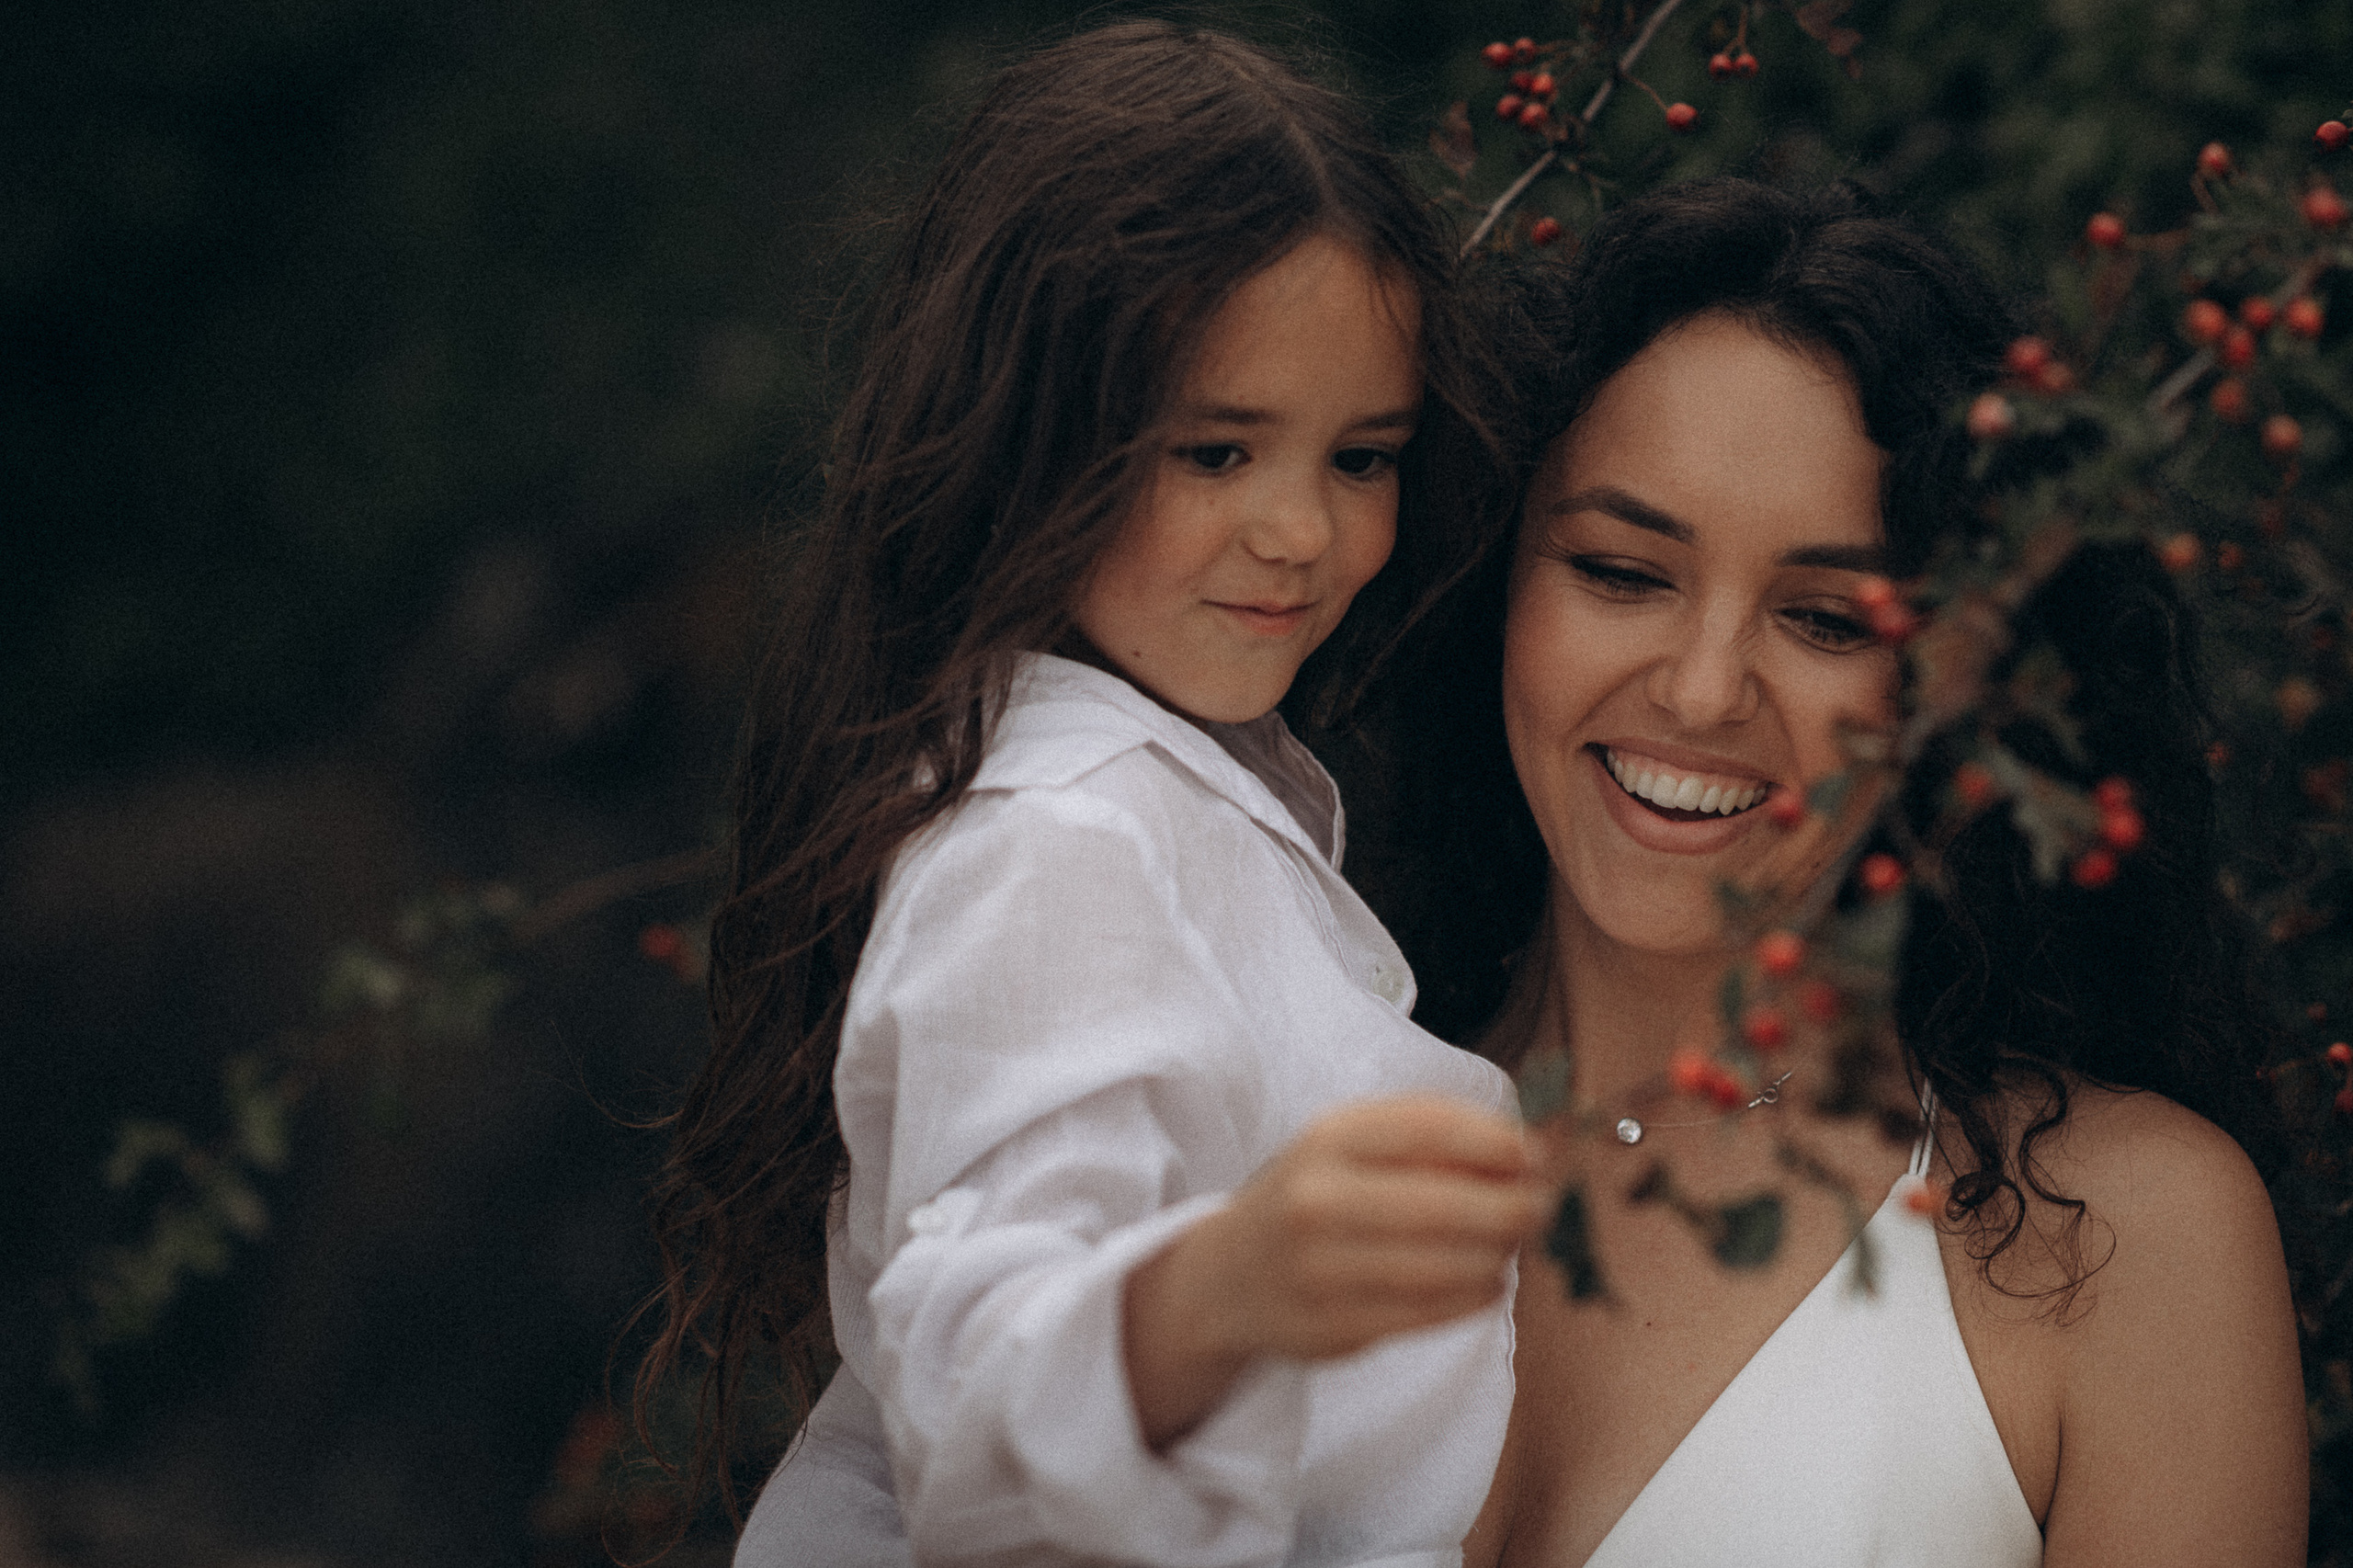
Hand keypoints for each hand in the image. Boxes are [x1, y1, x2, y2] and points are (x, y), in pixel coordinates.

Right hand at [1122, 1095, 1548, 1447]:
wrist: (1225, 1278)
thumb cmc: (1311, 1196)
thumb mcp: (1346, 1145)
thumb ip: (1428, 1137)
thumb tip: (1529, 1150)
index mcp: (1326, 1138)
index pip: (1431, 1129)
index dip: (1497, 1142)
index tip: (1534, 1155)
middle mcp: (1317, 1200)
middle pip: (1448, 1205)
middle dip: (1514, 1208)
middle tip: (1541, 1208)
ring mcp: (1322, 1270)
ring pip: (1449, 1266)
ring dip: (1500, 1256)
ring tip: (1509, 1246)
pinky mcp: (1334, 1330)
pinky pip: (1435, 1313)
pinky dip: (1477, 1296)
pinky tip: (1484, 1281)